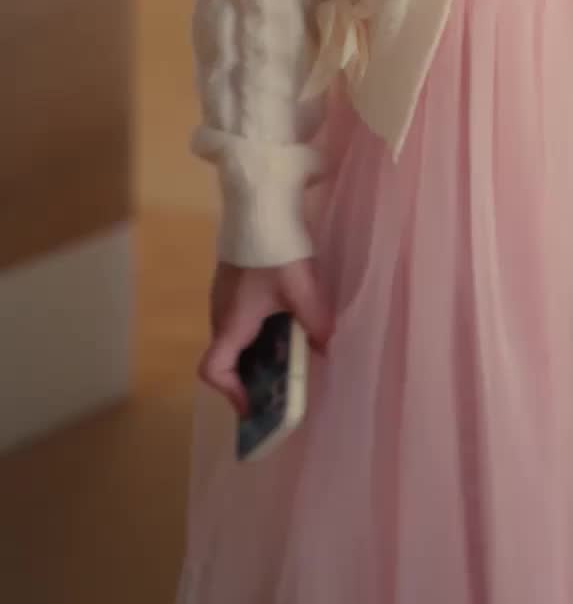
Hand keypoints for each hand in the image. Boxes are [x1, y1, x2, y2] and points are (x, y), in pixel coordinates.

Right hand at [198, 257, 334, 415]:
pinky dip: (257, 327)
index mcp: (231, 322)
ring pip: (234, 334)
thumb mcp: (302, 289)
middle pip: (226, 356)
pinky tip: (285, 315)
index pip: (213, 370)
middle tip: (282, 380)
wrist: (259, 202)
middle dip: (251, 375)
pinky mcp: (231, 277)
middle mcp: (220, 311)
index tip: (256, 401)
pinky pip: (239, 314)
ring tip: (290, 349)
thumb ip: (317, 323)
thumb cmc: (275, 251)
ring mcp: (223, 292)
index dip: (232, 393)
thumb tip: (328, 348)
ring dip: (256, 349)